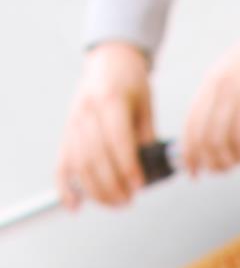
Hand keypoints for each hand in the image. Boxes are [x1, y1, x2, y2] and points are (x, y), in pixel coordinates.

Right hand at [56, 42, 153, 208]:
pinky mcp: (67, 132)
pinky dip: (66, 187)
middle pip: (95, 156)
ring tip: (115, 203)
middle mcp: (87, 111)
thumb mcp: (147, 107)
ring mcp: (73, 122)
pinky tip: (74, 206)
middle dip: (112, 184)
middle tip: (129, 200)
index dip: (127, 166)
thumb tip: (149, 173)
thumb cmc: (131, 84)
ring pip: (79, 163)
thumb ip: (146, 138)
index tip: (138, 186)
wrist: (109, 61)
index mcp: (110, 99)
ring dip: (96, 190)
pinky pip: (62, 163)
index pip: (116, 139)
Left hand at [179, 17, 239, 176]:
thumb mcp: (237, 76)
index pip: (190, 126)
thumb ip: (228, 102)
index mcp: (210, 83)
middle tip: (225, 169)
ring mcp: (236, 94)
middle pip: (203, 140)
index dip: (189, 154)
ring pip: (221, 143)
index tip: (194, 170)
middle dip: (212, 164)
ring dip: (232, 160)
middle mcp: (218, 89)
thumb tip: (228, 134)